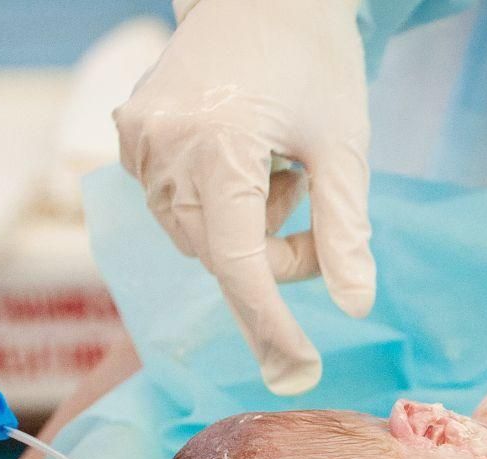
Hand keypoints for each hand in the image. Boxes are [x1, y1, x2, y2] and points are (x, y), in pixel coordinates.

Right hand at [115, 0, 375, 394]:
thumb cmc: (315, 62)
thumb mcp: (346, 148)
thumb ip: (346, 232)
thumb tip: (356, 306)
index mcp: (218, 147)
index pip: (240, 265)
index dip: (271, 323)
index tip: (297, 369)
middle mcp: (163, 148)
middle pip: (220, 257)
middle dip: (274, 258)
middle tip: (316, 209)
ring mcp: (138, 142)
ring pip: (198, 237)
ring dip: (246, 228)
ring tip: (279, 165)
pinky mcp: (130, 136)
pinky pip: (177, 205)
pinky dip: (218, 203)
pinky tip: (246, 154)